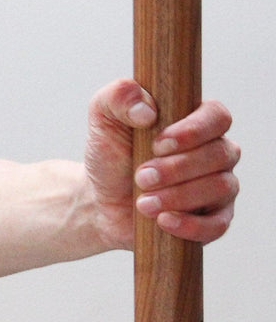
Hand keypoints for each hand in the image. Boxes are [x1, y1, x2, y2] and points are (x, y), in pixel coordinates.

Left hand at [84, 80, 238, 249]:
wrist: (99, 199)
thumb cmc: (110, 154)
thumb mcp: (103, 118)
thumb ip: (119, 96)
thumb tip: (147, 110)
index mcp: (197, 122)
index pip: (217, 117)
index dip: (193, 131)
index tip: (158, 143)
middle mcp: (215, 152)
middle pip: (220, 154)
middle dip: (177, 168)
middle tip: (141, 176)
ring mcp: (218, 186)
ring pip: (221, 187)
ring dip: (179, 196)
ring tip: (143, 202)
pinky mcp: (212, 219)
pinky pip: (219, 224)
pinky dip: (192, 225)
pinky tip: (163, 221)